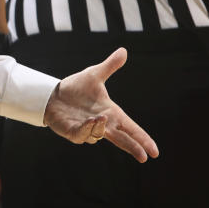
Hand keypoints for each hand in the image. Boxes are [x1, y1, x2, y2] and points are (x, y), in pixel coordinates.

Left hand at [43, 48, 158, 162]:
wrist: (53, 94)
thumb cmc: (76, 88)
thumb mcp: (94, 75)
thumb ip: (110, 66)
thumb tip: (124, 51)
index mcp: (111, 112)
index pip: (130, 128)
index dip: (142, 139)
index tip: (154, 152)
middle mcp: (102, 123)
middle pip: (121, 139)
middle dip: (132, 146)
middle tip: (144, 156)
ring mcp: (88, 129)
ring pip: (99, 135)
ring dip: (101, 128)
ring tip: (102, 117)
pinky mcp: (73, 131)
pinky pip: (82, 134)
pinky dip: (87, 129)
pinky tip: (90, 121)